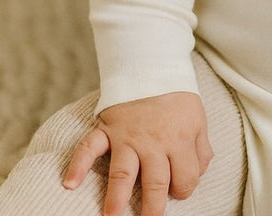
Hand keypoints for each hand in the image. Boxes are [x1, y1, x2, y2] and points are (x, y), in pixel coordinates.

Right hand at [63, 92, 212, 215]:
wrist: (152, 68)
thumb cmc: (177, 99)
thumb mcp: (198, 120)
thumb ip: (201, 149)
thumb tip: (199, 174)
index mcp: (179, 139)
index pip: (185, 177)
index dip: (184, 189)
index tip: (179, 193)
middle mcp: (154, 142)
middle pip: (155, 182)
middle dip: (153, 208)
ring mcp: (128, 136)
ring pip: (123, 172)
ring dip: (116, 197)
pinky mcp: (108, 128)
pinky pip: (90, 147)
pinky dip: (78, 164)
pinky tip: (69, 183)